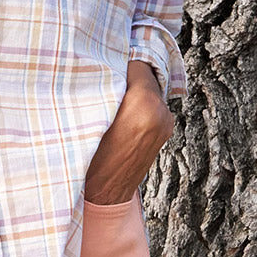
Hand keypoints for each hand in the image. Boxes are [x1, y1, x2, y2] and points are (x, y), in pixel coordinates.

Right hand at [84, 60, 173, 205]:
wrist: (102, 194)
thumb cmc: (90, 154)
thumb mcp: (91, 112)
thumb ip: (106, 83)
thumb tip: (110, 62)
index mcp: (145, 104)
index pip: (137, 64)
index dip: (118, 64)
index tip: (104, 68)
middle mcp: (162, 112)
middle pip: (146, 76)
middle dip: (127, 78)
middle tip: (106, 83)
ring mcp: (166, 124)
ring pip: (150, 91)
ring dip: (133, 92)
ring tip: (112, 102)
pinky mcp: (165, 133)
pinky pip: (153, 107)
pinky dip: (139, 105)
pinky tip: (121, 116)